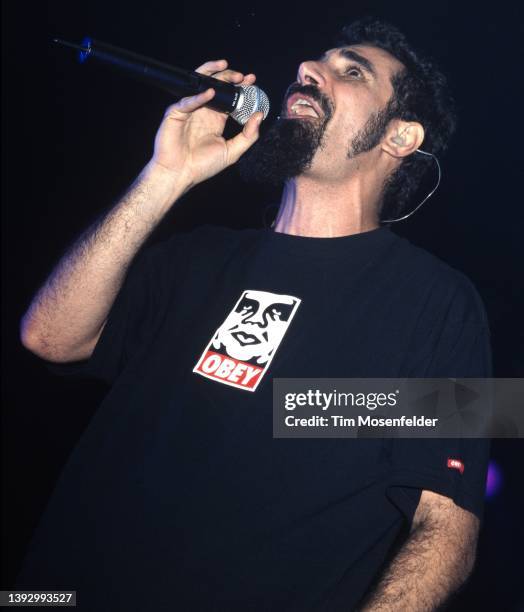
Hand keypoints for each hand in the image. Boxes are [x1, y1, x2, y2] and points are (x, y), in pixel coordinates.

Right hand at [148, 59, 262, 191]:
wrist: (179, 175)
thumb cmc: (201, 166)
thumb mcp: (232, 152)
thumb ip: (248, 136)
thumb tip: (259, 116)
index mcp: (216, 119)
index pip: (230, 97)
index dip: (240, 88)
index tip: (252, 81)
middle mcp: (203, 111)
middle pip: (217, 86)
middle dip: (230, 77)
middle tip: (242, 77)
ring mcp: (189, 110)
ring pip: (200, 85)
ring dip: (214, 75)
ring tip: (226, 69)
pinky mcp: (175, 113)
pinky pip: (187, 101)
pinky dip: (199, 97)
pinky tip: (210, 93)